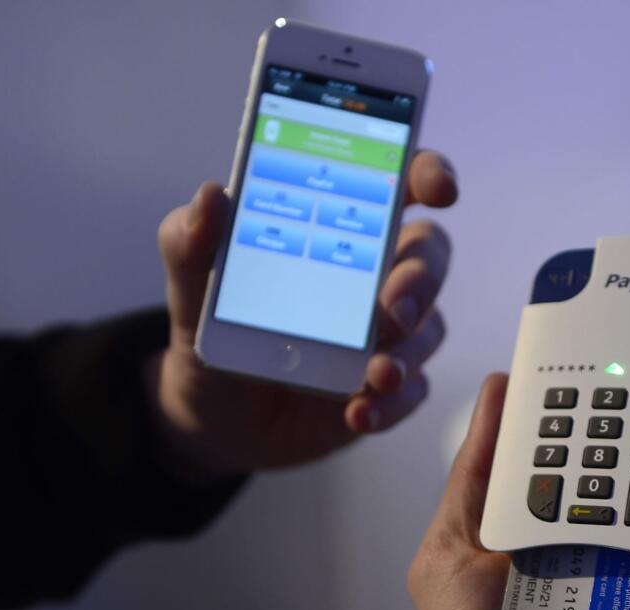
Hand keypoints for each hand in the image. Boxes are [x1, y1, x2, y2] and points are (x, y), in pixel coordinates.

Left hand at [148, 151, 457, 476]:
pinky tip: (359, 411)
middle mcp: (376, 275)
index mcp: (342, 228)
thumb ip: (192, 240)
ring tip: (375, 374)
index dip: (428, 176)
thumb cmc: (213, 326)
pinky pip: (411, 391)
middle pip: (429, 259)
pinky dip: (390, 403)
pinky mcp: (386, 388)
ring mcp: (387, 335)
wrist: (211, 413)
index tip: (439, 190)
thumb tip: (212, 196)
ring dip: (408, 351)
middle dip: (420, 282)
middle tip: (388, 312)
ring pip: (429, 329)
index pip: (400, 185)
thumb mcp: (191, 284)